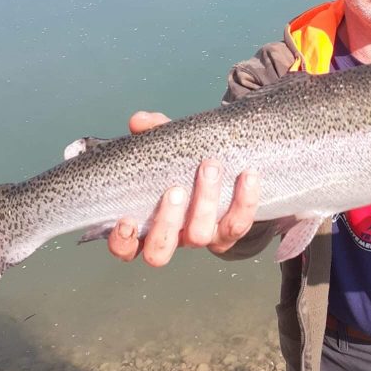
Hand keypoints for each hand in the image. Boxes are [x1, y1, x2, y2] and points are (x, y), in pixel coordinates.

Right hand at [107, 111, 260, 265]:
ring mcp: (201, 238)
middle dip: (167, 220)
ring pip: (200, 236)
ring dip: (205, 203)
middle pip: (160, 250)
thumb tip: (139, 120)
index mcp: (146, 226)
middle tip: (176, 189)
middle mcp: (172, 239)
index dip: (122, 241)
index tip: (127, 219)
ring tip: (210, 167)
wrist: (226, 175)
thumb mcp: (167, 149)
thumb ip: (152, 134)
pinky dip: (245, 201)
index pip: (125, 248)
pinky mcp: (230, 234)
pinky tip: (249, 175)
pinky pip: (238, 225)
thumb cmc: (183, 165)